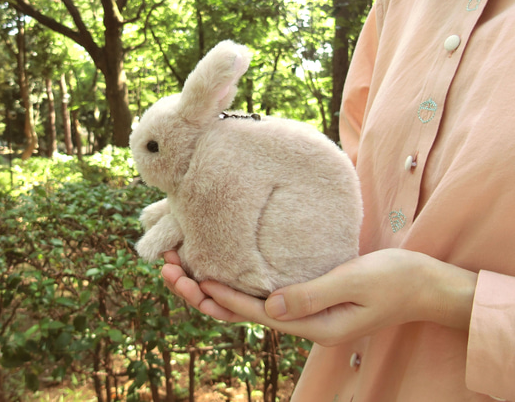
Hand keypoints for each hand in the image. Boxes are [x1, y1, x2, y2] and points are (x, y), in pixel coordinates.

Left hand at [161, 249, 477, 345]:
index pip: (257, 312)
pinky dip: (236, 283)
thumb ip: (313, 294)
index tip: (192, 277)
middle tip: (169, 269)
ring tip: (180, 267)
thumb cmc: (395, 279)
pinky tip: (220, 269)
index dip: (223, 296)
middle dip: (202, 293)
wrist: (423, 283)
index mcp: (314, 325)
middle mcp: (303, 323)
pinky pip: (262, 295)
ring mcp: (305, 312)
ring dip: (212, 288)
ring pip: (247, 304)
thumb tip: (269, 306)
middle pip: (242, 313)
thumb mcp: (356, 282)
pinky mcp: (308, 297)